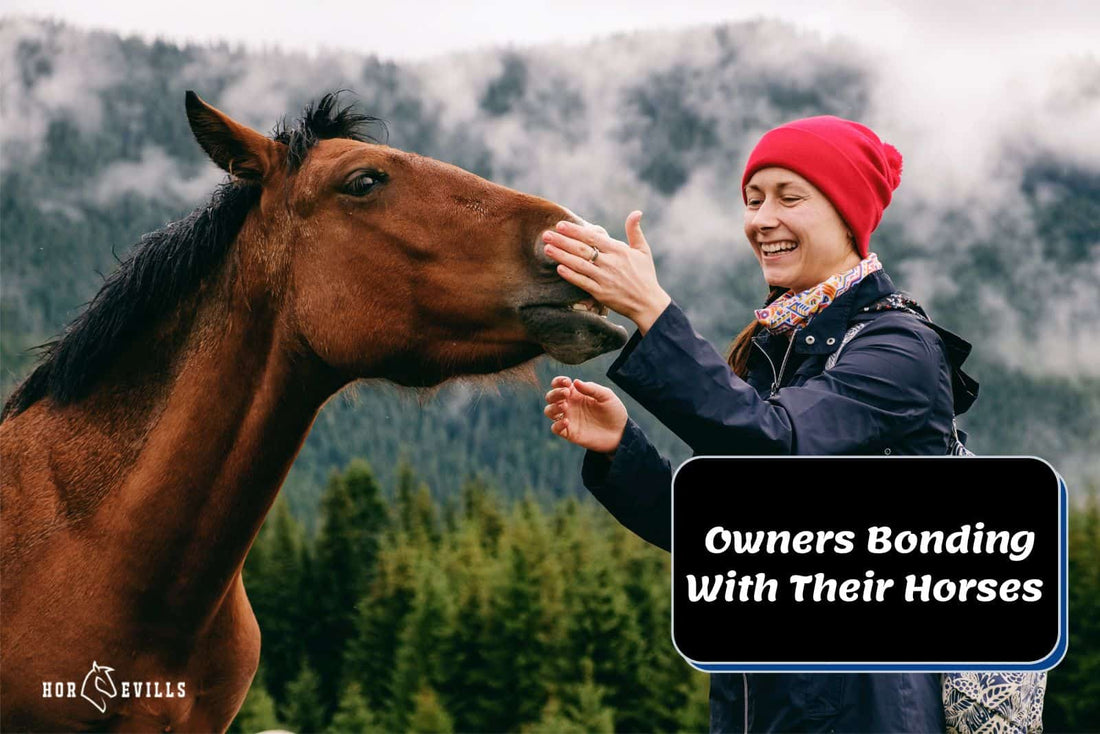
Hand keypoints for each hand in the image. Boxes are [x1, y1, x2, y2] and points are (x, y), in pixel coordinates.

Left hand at [542, 211, 671, 333]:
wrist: (648, 303)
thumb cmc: (645, 275)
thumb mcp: (643, 250)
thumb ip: (635, 231)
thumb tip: (636, 212)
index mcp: (619, 250)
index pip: (593, 237)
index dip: (575, 231)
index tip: (560, 225)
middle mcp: (610, 263)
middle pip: (582, 249)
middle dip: (562, 241)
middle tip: (546, 234)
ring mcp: (604, 278)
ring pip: (579, 264)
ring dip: (561, 256)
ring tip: (547, 248)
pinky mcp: (601, 293)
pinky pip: (582, 282)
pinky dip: (570, 275)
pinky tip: (558, 268)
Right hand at [544, 376, 627, 454]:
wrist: (621, 433)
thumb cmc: (614, 411)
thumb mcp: (606, 396)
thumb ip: (591, 388)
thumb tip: (575, 382)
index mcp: (577, 394)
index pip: (560, 385)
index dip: (559, 381)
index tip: (567, 382)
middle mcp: (570, 405)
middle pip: (551, 397)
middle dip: (554, 393)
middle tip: (566, 393)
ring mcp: (569, 418)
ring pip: (549, 411)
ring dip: (553, 407)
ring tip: (565, 406)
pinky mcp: (570, 433)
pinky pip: (555, 428)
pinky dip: (557, 424)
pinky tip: (567, 421)